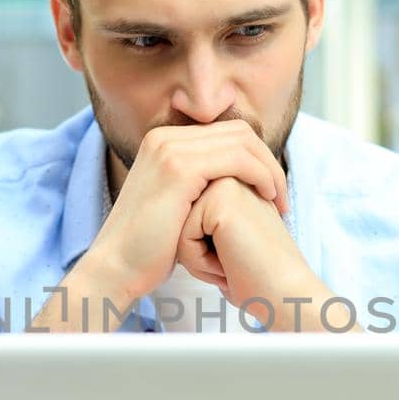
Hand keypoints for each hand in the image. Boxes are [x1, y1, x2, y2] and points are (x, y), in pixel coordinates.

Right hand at [79, 120, 287, 310]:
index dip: (256, 157)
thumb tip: (229, 183)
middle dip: (267, 160)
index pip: (226, 132)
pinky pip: (237, 160)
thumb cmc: (149, 248)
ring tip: (279, 200)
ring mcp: (170, 149)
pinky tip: (268, 199)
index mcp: (163, 141)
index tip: (270, 189)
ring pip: (242, 143)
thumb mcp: (176, 205)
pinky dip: (260, 176)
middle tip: (281, 195)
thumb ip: (198, 185)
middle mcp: (164, 137)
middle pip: (238, 131)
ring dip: (269, 169)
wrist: (117, 267)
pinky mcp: (179, 168)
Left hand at [177, 177, 339, 331]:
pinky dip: (200, 263)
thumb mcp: (224, 242)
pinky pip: (182, 239)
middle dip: (198, 254)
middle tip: (233, 264)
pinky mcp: (219, 201)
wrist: (286, 294)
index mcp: (231, 185)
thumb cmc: (256, 277)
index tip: (236, 258)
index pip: (185, 220)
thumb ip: (201, 223)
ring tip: (231, 265)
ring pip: (178, 229)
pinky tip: (229, 265)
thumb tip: (169, 224)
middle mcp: (229, 178)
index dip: (202, 251)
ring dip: (198, 260)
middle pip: (179, 222)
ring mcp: (225, 185)